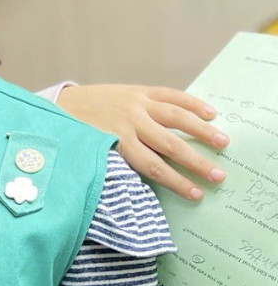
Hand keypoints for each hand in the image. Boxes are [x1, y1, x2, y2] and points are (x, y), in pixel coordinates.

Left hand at [57, 85, 228, 199]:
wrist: (62, 104)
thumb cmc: (78, 135)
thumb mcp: (91, 153)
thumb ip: (114, 167)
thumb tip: (135, 190)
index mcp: (116, 142)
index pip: (152, 166)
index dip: (175, 181)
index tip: (196, 195)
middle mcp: (130, 122)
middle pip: (168, 145)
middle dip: (195, 162)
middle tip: (218, 176)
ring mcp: (136, 104)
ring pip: (175, 117)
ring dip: (201, 130)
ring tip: (222, 143)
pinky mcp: (139, 91)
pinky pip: (170, 95)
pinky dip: (191, 103)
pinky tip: (210, 113)